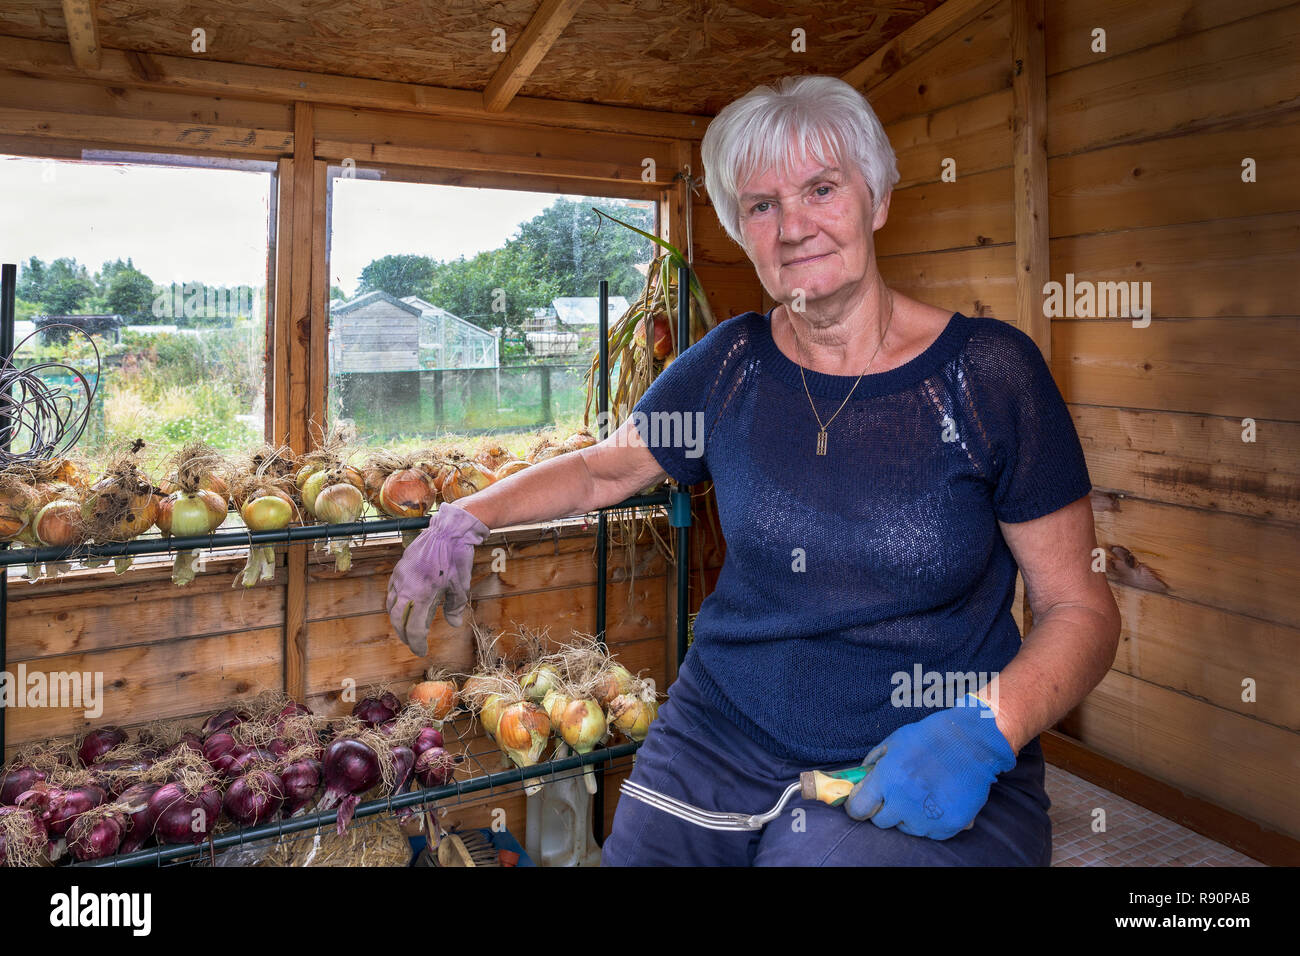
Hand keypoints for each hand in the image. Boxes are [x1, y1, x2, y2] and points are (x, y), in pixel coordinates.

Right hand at [386, 502, 489, 655]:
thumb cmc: (458, 556)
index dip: (416, 642)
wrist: (449, 529)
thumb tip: (454, 624)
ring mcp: (400, 575)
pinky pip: (392, 589)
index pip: (414, 627)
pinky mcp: (399, 567)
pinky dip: (395, 602)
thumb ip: (455, 607)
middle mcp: (406, 586)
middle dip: (404, 634)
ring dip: (398, 618)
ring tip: (407, 626)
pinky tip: (404, 604)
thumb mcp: (461, 585)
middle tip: (412, 642)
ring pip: (391, 604)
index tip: (421, 651)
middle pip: (397, 619)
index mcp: (422, 593)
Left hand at [844, 695, 1016, 839]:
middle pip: (881, 822)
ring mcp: (928, 816)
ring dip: (909, 815)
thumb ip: (873, 762)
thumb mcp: (894, 741)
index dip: (858, 806)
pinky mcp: (949, 825)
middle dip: (886, 809)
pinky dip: (932, 822)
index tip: (863, 803)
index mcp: (888, 778)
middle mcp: (905, 801)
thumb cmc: (931, 737)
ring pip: (907, 827)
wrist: (972, 741)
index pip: (859, 809)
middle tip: (898, 794)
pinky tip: (938, 800)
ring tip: (923, 793)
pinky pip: (930, 833)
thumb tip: (861, 780)